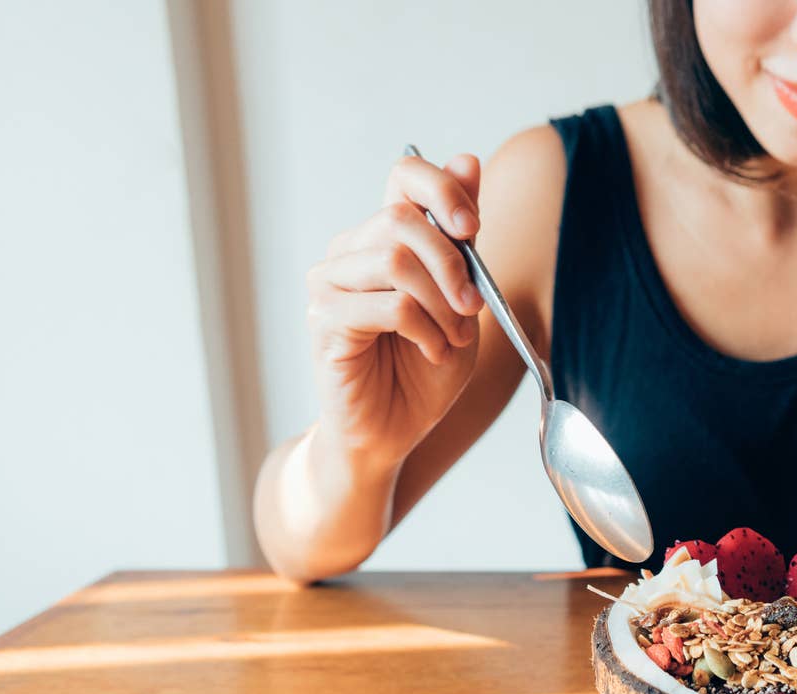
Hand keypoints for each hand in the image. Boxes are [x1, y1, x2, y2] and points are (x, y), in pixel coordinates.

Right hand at [304, 152, 485, 469]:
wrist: (393, 431)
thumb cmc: (424, 369)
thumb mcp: (462, 299)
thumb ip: (463, 237)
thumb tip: (468, 159)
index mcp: (384, 237)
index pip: (404, 174)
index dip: (442, 188)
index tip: (472, 228)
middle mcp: (350, 250)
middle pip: (402, 218)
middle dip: (452, 264)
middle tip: (471, 308)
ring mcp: (331, 282)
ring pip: (395, 260)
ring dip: (441, 304)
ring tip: (452, 339)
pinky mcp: (325, 319)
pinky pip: (388, 305)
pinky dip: (425, 330)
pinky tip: (431, 351)